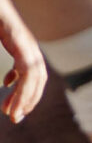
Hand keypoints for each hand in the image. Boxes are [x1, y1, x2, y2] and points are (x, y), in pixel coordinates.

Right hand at [1, 0, 46, 123]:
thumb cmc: (1, 25)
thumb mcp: (7, 47)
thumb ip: (10, 67)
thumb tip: (8, 82)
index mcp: (29, 52)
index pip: (35, 78)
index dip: (29, 95)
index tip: (17, 109)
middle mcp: (32, 51)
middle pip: (37, 81)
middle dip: (28, 101)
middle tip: (15, 118)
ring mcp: (29, 48)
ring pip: (33, 79)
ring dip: (24, 98)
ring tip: (12, 114)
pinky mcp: (23, 46)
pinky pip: (27, 71)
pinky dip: (21, 86)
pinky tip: (7, 94)